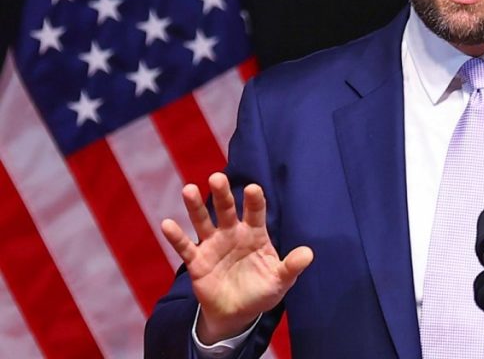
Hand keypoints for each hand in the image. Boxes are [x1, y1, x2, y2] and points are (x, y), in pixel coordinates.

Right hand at [160, 172, 313, 342]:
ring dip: (195, 207)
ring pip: (203, 221)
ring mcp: (213, 245)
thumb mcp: (280, 281)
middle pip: (227, 209)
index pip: (256, 212)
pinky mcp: (197, 261)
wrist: (238, 313)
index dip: (254, 201)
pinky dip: (176, 236)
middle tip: (217, 177)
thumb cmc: (262, 291)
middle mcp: (233, 233)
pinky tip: (167, 223)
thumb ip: (292, 267)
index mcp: (255, 234)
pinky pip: (185, 247)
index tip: (253, 188)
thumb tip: (309, 254)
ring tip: (188, 189)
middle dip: (222, 194)